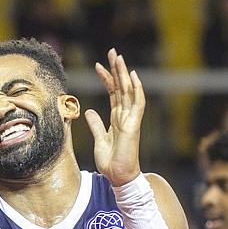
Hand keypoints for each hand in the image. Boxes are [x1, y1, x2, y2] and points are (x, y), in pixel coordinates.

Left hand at [84, 49, 144, 186]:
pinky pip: (137, 104)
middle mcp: (125, 117)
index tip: (99, 65)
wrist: (118, 177)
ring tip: (119, 57)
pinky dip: (137, 90)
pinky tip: (133, 76)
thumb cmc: (110, 162)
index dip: (107, 79)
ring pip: (129, 91)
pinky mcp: (133, 125)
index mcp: (118, 119)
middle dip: (117, 69)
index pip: (113, 93)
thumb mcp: (99, 140)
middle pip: (122, 88)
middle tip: (113, 51)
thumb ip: (96, 125)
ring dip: (125, 74)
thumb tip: (89, 111)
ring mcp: (131, 120)